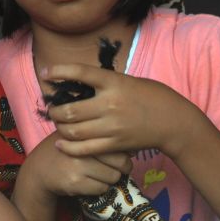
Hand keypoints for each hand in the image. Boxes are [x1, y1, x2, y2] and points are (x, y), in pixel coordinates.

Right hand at [25, 133, 132, 199]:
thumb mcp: (79, 136)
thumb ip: (100, 137)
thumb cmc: (65, 149)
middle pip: (120, 162)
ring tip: (99, 174)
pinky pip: (101, 188)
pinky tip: (89, 182)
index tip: (122, 155)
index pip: (117, 143)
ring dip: (109, 178)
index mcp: (86, 132)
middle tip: (117, 168)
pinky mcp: (76, 182)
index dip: (124, 152)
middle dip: (122, 168)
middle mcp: (83, 146)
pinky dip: (99, 187)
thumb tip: (133, 148)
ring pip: (113, 177)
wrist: (40, 169)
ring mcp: (79, 165)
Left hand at [42, 63, 196, 158]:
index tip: (46, 73)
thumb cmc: (152, 96)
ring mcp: (112, 126)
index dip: (59, 71)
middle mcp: (110, 104)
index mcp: (114, 82)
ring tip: (58, 124)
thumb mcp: (128, 81)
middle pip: (70, 110)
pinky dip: (68, 146)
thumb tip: (79, 84)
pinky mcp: (115, 144)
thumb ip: (105, 83)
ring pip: (73, 131)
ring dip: (59, 127)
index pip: (81, 72)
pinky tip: (61, 143)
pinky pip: (84, 149)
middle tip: (51, 108)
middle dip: (54, 110)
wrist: (174, 121)